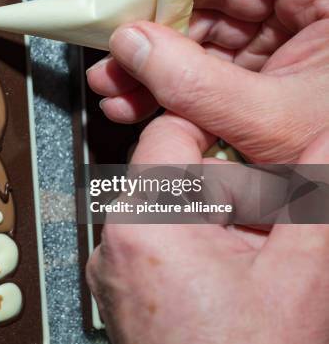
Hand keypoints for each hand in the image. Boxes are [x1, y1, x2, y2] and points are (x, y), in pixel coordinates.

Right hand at [75, 0, 328, 162]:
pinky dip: (155, 82)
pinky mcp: (246, 71)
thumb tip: (130, 43)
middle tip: (97, 11)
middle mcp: (295, 7)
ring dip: (141, 53)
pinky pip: (192, 64)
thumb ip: (197, 83)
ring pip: (191, 26)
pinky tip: (127, 100)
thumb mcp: (270, 119)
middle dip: (144, 7)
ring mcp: (267, 40)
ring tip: (105, 77)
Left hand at [87, 118, 328, 343]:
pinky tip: (230, 276)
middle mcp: (115, 243)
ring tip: (254, 255)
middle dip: (226, 187)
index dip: (216, 129)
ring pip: (165, 210)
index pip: (168, 134)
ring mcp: (113, 270)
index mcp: (145, 223)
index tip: (250, 141)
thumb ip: (316, 198)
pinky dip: (193, 245)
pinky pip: (155, 244)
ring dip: (214, 219)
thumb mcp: (300, 278)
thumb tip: (327, 141)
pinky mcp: (121, 292)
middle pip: (170, 175)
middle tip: (269, 220)